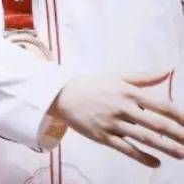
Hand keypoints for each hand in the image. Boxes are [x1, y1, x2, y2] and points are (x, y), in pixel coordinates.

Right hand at [48, 72, 183, 167]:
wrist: (62, 95)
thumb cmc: (94, 86)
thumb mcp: (118, 77)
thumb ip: (145, 77)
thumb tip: (169, 70)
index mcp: (128, 92)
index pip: (160, 105)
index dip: (179, 116)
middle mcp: (122, 107)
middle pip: (155, 124)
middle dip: (177, 134)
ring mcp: (112, 123)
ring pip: (143, 138)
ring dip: (165, 148)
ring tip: (182, 154)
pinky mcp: (102, 136)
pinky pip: (126, 149)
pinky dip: (142, 157)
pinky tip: (156, 163)